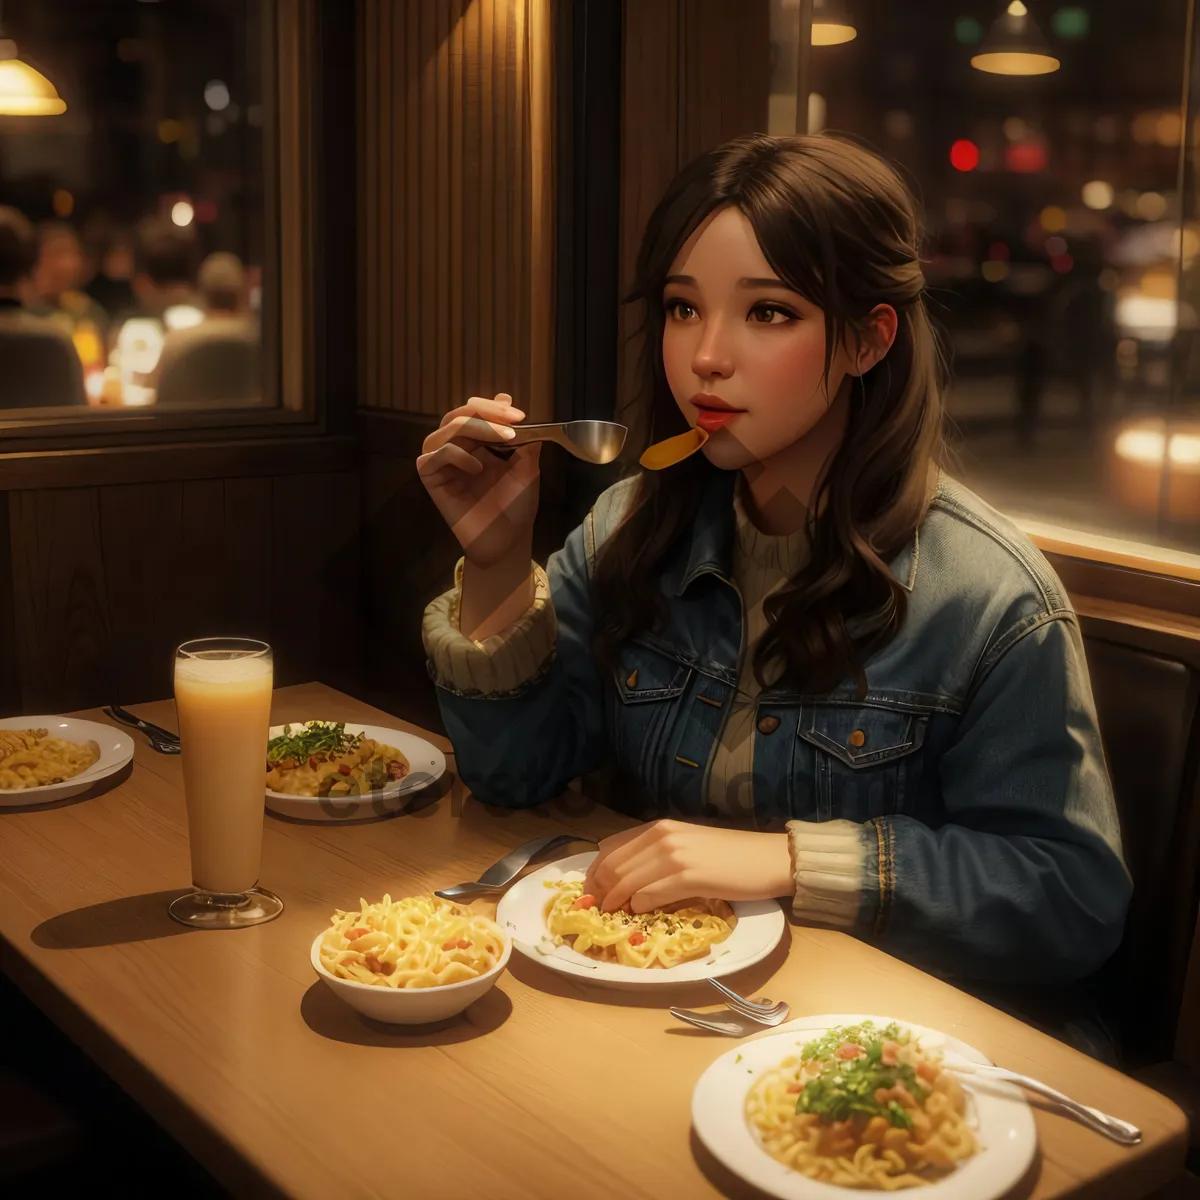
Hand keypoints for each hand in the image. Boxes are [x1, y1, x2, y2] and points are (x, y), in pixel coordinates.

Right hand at [416, 393, 541, 566]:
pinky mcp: (431, 478)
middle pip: (460, 414)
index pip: (476, 411)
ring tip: (504, 438)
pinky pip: (435, 456)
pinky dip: (456, 455)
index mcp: (478, 442)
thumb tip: (519, 409)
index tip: (518, 413)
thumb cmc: (516, 506)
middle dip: (487, 413)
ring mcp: (442, 461)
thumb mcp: (527, 468)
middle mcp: (457, 447)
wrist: (507, 539)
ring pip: (447, 429)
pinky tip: (477, 468)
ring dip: (476, 428)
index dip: (493, 406)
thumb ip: (524, 440)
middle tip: (513, 420)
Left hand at [580, 820, 793, 913]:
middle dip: (599, 890)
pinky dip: (638, 906)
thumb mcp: (686, 843)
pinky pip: (650, 895)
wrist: (767, 858)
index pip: (610, 847)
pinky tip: (638, 912)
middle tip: (597, 909)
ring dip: (614, 901)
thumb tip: (623, 876)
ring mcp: (675, 856)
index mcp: (659, 827)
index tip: (591, 891)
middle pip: (613, 866)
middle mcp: (662, 837)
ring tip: (612, 914)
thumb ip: (655, 852)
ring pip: (626, 881)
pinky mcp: (688, 877)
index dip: (594, 871)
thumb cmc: (729, 854)